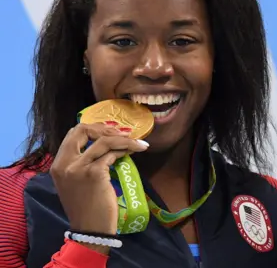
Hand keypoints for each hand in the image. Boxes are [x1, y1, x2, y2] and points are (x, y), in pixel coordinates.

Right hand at [50, 123, 148, 253]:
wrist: (90, 229)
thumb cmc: (87, 207)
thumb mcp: (77, 182)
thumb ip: (83, 162)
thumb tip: (105, 144)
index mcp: (58, 164)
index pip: (73, 133)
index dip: (94, 128)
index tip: (111, 132)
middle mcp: (64, 163)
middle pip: (82, 130)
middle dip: (106, 128)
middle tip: (124, 133)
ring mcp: (78, 167)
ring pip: (103, 141)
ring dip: (125, 139)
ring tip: (138, 144)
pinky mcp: (94, 173)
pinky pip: (112, 154)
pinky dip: (125, 150)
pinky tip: (134, 152)